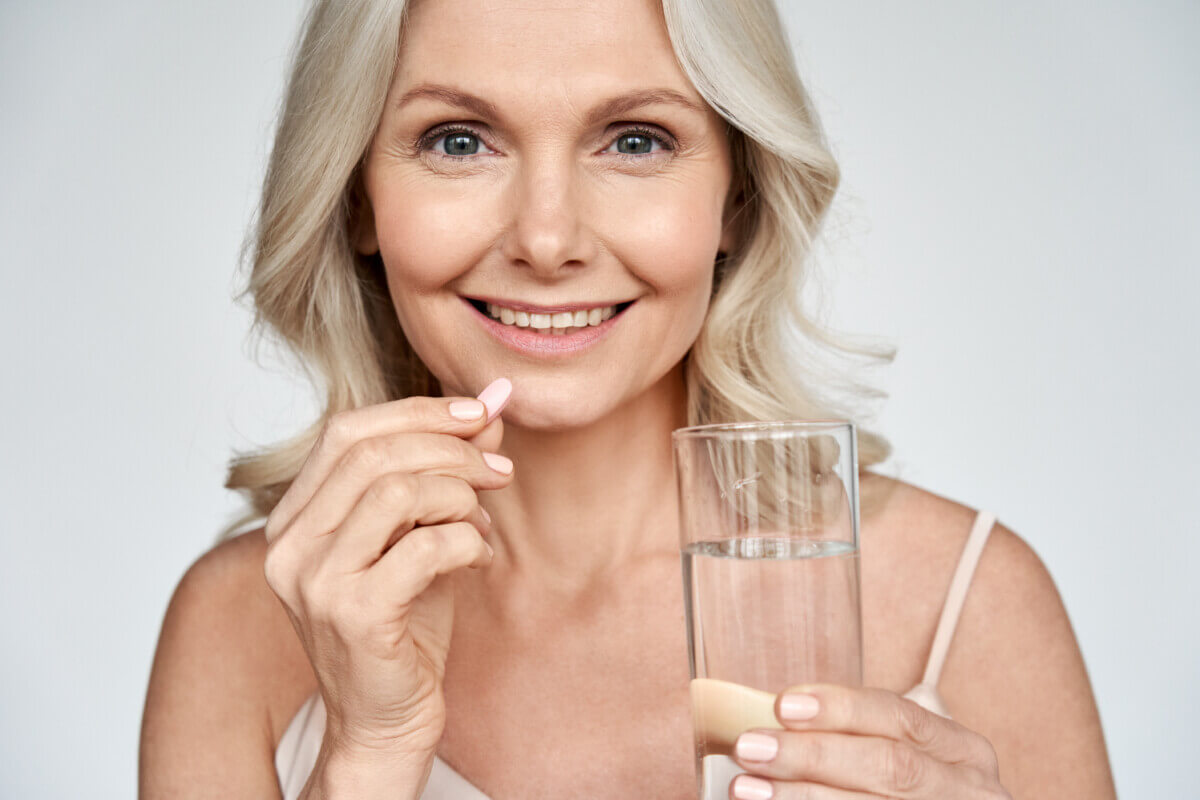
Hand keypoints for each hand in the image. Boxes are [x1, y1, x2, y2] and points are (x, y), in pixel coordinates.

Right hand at [262, 379, 513, 760]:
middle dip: (450, 450)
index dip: (417, 412)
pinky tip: (476, 559)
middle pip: (371, 452)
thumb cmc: (402, 626)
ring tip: (481, 520)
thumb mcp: (422, 533)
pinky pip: (423, 547)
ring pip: (396, 491)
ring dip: (459, 495)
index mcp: (294, 518)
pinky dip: (466, 541)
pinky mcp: (352, 615)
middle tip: (499, 470)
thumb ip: (447, 467)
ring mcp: (314, 581)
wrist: (386, 722)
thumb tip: (495, 399)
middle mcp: (289, 546)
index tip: (479, 414)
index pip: (345, 430)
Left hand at [728, 684, 1010, 798]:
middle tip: (750, 748)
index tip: (783, 704)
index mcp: (962, 753)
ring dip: (803, 797)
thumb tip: (771, 723)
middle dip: (814, 755)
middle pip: (889, 765)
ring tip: (746, 788)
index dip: (842, 708)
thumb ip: (852, 741)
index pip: (901, 717)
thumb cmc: (913, 795)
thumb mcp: (907, 763)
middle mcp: (968, 792)